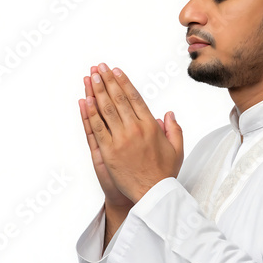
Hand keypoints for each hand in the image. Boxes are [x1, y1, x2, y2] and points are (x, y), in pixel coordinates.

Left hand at [85, 63, 183, 203]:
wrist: (152, 194)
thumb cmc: (164, 173)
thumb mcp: (177, 149)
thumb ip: (174, 129)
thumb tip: (168, 113)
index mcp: (151, 126)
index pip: (135, 98)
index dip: (124, 82)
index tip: (116, 71)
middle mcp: (135, 129)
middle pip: (118, 99)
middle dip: (108, 81)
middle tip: (100, 67)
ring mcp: (120, 140)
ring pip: (106, 110)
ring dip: (97, 91)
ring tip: (91, 76)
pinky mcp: (108, 151)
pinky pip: (96, 129)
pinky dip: (90, 113)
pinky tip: (85, 100)